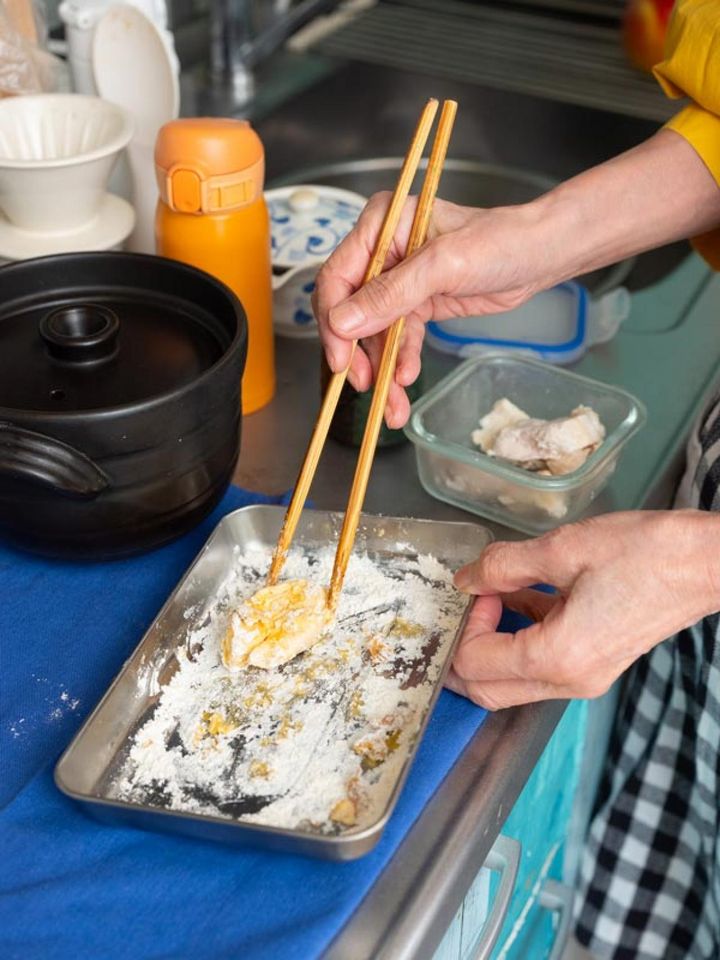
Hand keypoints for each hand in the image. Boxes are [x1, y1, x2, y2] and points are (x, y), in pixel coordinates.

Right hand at [313, 192, 544, 427]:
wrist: (541, 255)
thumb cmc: (501, 242)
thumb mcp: (444, 265)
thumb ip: (391, 293)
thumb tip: (342, 323)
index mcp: (380, 225)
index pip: (337, 278)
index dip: (334, 322)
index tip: (340, 360)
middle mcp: (383, 251)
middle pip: (350, 311)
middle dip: (357, 352)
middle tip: (365, 385)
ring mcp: (398, 280)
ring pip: (375, 332)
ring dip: (381, 369)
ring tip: (392, 404)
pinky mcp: (417, 304)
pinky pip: (399, 338)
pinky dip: (400, 362)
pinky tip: (405, 382)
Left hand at [445, 510, 719, 709]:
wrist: (707, 562)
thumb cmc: (644, 553)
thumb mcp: (564, 548)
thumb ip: (504, 566)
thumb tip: (466, 578)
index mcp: (557, 658)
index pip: (476, 665)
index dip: (464, 625)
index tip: (478, 586)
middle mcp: (569, 681)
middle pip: (487, 691)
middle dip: (461, 653)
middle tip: (462, 607)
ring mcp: (584, 678)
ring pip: (511, 682)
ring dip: (490, 646)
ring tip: (489, 596)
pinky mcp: (594, 663)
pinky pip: (540, 664)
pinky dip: (519, 638)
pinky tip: (518, 596)